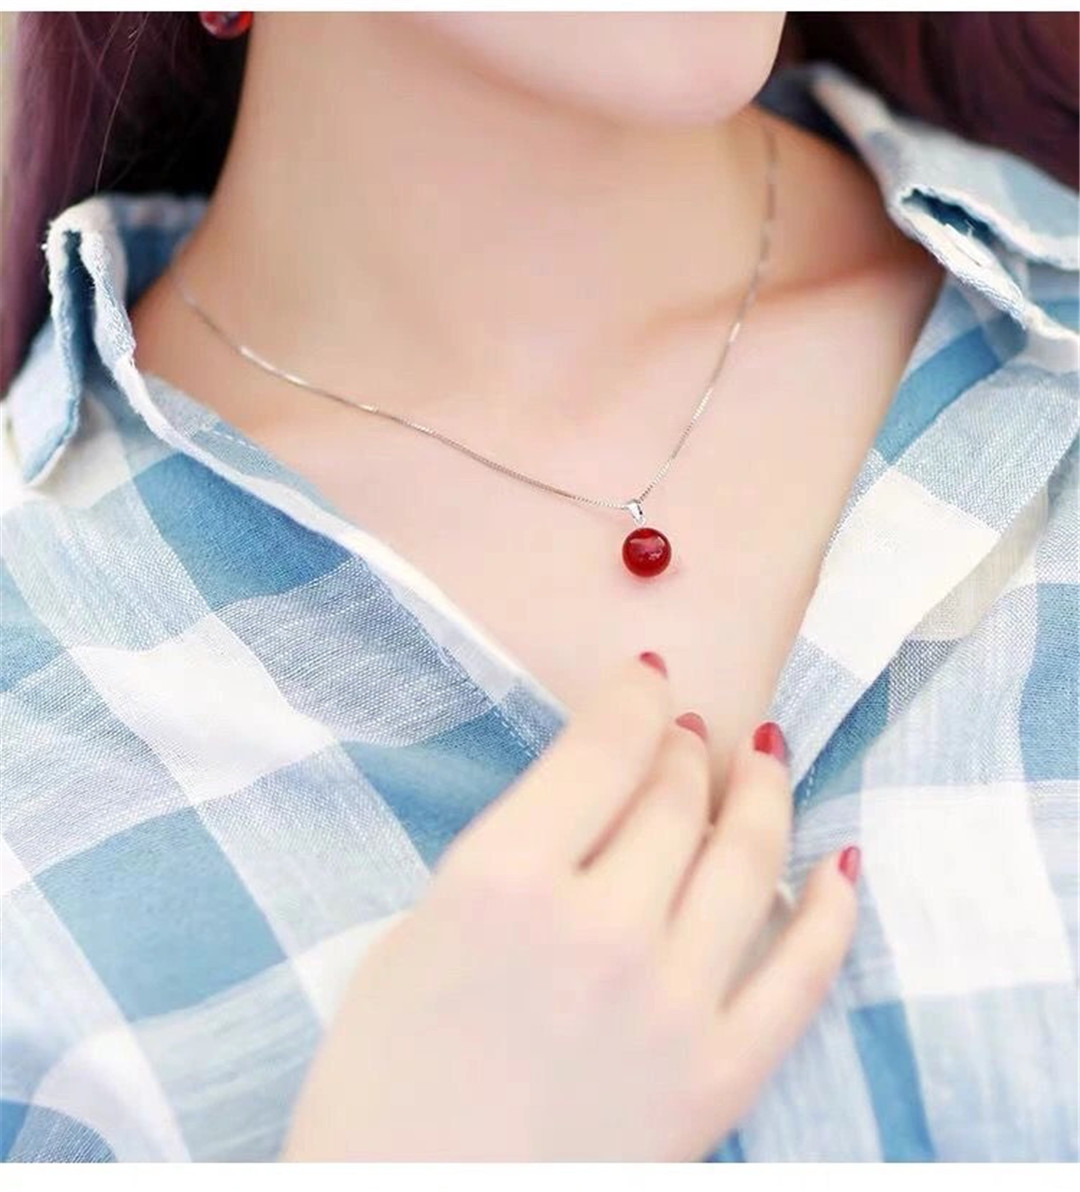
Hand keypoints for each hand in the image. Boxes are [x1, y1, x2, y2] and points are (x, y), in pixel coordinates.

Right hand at [282, 653, 858, 1160]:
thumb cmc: (382, 1076)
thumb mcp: (419, 929)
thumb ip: (515, 851)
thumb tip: (598, 793)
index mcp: (504, 883)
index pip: (603, 749)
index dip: (632, 699)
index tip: (646, 681)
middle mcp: (599, 930)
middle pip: (675, 797)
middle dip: (684, 746)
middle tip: (687, 732)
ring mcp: (670, 1005)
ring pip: (748, 860)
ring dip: (762, 794)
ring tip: (763, 759)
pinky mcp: (718, 1076)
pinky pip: (804, 974)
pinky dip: (833, 908)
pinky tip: (841, 862)